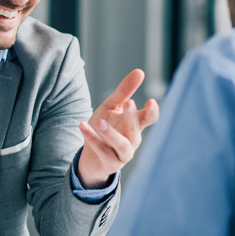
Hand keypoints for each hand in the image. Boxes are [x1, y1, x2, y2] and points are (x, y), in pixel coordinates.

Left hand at [77, 69, 158, 187]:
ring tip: (101, 122)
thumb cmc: (104, 127)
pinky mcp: (110, 164)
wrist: (90, 155)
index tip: (151, 101)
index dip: (152, 112)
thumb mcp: (111, 106)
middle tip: (129, 103)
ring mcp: (122, 154)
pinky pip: (102, 151)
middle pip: (135, 130)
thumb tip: (140, 71)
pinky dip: (92, 138)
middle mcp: (132, 140)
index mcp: (135, 125)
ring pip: (122, 145)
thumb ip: (124, 91)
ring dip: (112, 134)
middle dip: (132, 117)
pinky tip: (82, 125)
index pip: (148, 118)